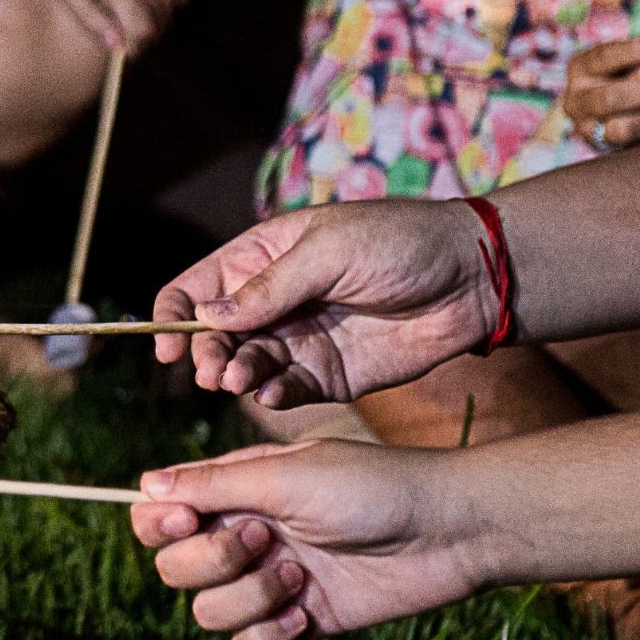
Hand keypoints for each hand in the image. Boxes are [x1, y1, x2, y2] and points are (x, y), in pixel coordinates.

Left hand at [46, 0, 189, 51]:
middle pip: (159, 19)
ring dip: (155, 13)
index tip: (127, 47)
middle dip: (145, 32)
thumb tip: (117, 45)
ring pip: (171, 5)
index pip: (143, 28)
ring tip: (134, 6)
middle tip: (129, 30)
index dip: (137, 44)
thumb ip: (92, 20)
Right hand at [132, 439, 488, 639]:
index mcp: (235, 490)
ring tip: (298, 574)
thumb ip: (214, 484)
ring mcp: (270, 581)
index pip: (160, 514)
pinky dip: (268, 636)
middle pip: (175, 568)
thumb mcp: (287, 476)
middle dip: (212, 560)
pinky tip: (305, 614)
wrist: (447, 530)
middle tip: (264, 537)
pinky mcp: (300, 622)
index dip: (159, 524)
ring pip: (208, 612)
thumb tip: (145, 485)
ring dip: (249, 598)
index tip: (187, 520)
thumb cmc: (371, 485)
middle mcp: (244, 535)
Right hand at [152, 198, 493, 407]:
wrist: (471, 280)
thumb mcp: (329, 251)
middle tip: (215, 370)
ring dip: (236, 376)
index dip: (174, 315)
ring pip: (246, 366)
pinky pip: (286, 391)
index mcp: (262, 258)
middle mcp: (273, 302)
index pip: (198, 286)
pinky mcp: (329, 376)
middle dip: (206, 353)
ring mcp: (299, 340)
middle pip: (214, 334)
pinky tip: (276, 395)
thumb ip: (271, 287)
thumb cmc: (399, 243)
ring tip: (244, 381)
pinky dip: (273, 396)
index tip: (168, 346)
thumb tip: (210, 315)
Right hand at [562, 37, 639, 149]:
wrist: (626, 116)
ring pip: (624, 128)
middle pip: (612, 97)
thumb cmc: (636, 78)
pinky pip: (639, 147)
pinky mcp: (608, 152)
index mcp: (581, 68)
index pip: (604, 56)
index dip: (637, 51)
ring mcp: (588, 129)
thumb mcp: (635, 62)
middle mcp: (576, 100)